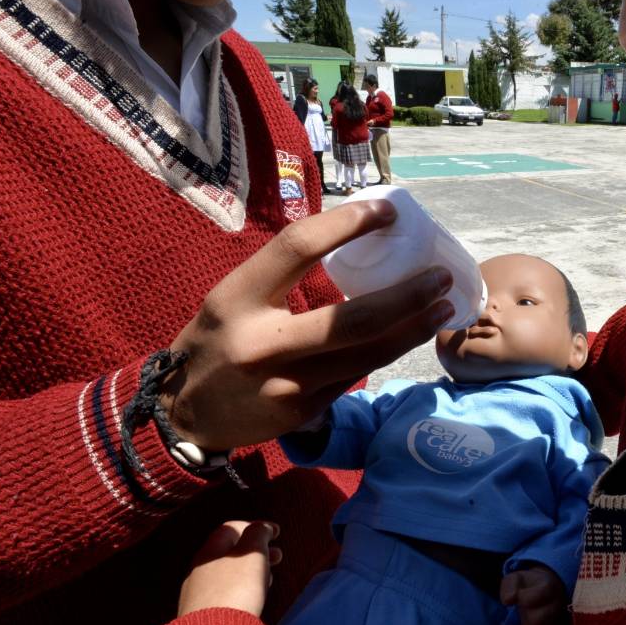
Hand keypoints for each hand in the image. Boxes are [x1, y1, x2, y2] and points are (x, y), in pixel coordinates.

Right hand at [161, 200, 453, 449]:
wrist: (183, 413)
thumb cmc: (218, 340)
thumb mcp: (234, 297)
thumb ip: (283, 277)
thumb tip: (354, 240)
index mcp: (238, 297)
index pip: (298, 248)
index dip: (348, 224)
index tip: (388, 211)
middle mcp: (262, 342)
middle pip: (353, 319)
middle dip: (408, 297)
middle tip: (440, 277)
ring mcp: (286, 383)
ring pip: (367, 354)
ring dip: (412, 330)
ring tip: (442, 306)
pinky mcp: (302, 412)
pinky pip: (355, 377)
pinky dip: (386, 354)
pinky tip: (410, 336)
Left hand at [178, 521, 281, 617]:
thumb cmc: (236, 588)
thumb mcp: (252, 554)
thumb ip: (258, 534)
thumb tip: (260, 528)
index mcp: (210, 550)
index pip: (232, 528)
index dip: (256, 526)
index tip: (277, 533)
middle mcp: (199, 568)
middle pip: (230, 552)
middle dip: (257, 551)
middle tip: (278, 557)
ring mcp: (198, 593)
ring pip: (229, 573)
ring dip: (251, 570)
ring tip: (269, 578)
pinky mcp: (202, 615)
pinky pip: (226, 592)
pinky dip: (243, 587)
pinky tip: (252, 597)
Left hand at [500, 564, 569, 624]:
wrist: (544, 593)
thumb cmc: (529, 588)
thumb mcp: (516, 579)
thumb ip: (509, 586)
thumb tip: (509, 600)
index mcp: (551, 587)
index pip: (540, 594)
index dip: (525, 598)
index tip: (521, 597)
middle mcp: (561, 605)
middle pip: (539, 618)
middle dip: (529, 616)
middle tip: (529, 613)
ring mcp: (563, 623)